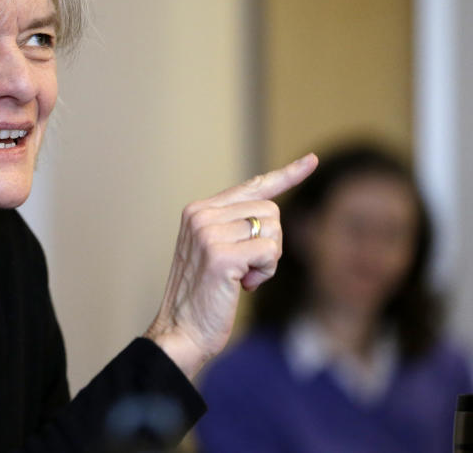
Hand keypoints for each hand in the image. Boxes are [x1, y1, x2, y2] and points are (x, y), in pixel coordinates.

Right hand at [144, 154, 317, 378]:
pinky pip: (269, 251)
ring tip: (241, 279)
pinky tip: (243, 285)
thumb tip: (270, 211)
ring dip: (268, 260)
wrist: (180, 331)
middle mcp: (201, 214)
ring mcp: (208, 232)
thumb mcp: (215, 252)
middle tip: (246, 270)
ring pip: (272, 230)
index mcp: (198, 210)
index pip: (251, 186)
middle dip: (270, 244)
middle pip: (270, 210)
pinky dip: (265, 272)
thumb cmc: (202, 298)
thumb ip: (234, 227)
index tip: (312, 161)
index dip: (286, 175)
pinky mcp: (220, 254)